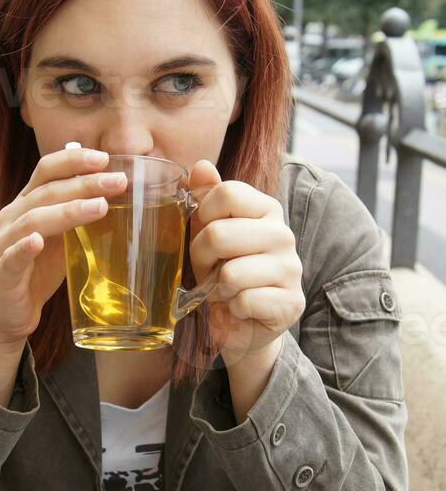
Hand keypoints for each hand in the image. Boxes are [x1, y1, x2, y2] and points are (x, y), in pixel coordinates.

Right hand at [0, 146, 126, 349]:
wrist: (4, 314)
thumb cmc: (34, 273)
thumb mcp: (61, 241)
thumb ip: (78, 219)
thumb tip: (115, 199)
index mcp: (27, 204)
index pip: (46, 171)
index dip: (73, 160)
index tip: (105, 158)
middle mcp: (12, 218)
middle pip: (46, 192)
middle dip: (83, 184)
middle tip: (116, 182)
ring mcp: (3, 245)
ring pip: (32, 220)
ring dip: (67, 212)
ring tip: (98, 207)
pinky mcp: (1, 274)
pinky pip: (11, 257)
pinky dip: (24, 247)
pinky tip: (37, 242)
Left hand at [188, 160, 304, 367]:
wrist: (246, 323)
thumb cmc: (226, 273)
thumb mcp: (211, 234)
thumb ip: (206, 200)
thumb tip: (200, 166)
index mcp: (266, 209)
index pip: (225, 193)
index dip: (202, 219)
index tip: (205, 239)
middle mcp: (283, 234)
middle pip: (219, 234)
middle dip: (203, 259)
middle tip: (211, 272)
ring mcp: (291, 269)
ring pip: (230, 274)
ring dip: (218, 289)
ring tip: (227, 291)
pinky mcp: (289, 302)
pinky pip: (243, 301)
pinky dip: (233, 310)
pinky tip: (241, 308)